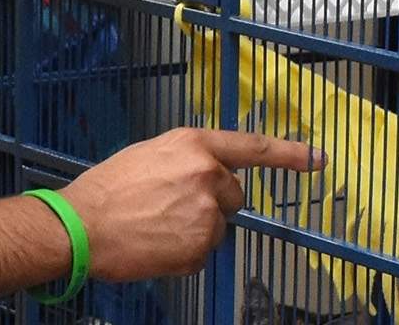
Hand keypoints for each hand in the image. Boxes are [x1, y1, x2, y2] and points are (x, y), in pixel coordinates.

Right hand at [56, 127, 324, 281]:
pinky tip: (156, 243)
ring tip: (155, 226)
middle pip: (233, 195)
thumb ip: (186, 160)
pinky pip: (202, 253)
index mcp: (194, 145)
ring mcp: (206, 214)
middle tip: (171, 207)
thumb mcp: (149, 154)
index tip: (317, 159)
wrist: (80, 227)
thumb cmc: (106, 190)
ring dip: (194, 229)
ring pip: (217, 227)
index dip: (290, 154)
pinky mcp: (199, 248)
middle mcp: (207, 176)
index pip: (254, 148)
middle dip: (211, 202)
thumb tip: (204, 174)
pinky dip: (183, 253)